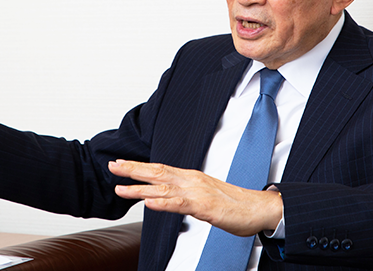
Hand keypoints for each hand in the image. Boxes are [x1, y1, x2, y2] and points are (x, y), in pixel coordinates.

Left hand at [109, 160, 281, 236]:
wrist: (259, 208)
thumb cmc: (234, 204)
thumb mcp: (204, 195)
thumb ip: (185, 194)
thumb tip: (167, 196)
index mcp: (191, 177)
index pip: (160, 169)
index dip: (138, 166)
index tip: (120, 164)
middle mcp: (192, 181)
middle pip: (157, 172)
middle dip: (133, 170)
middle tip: (112, 166)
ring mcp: (198, 193)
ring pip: (164, 189)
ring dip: (140, 188)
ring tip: (121, 188)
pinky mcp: (206, 207)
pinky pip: (181, 205)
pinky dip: (163, 203)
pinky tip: (149, 203)